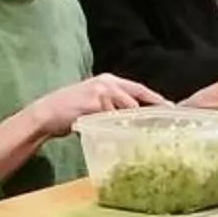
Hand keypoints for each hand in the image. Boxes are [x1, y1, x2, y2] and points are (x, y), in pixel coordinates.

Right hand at [36, 74, 163, 137]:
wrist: (46, 113)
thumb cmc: (71, 110)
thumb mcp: (95, 103)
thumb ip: (113, 106)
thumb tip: (134, 119)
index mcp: (110, 80)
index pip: (139, 88)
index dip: (156, 98)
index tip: (171, 108)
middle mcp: (107, 82)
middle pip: (137, 96)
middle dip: (151, 110)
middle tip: (164, 124)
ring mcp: (100, 91)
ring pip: (126, 108)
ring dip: (135, 122)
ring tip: (146, 135)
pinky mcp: (93, 103)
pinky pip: (112, 117)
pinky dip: (119, 127)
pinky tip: (123, 136)